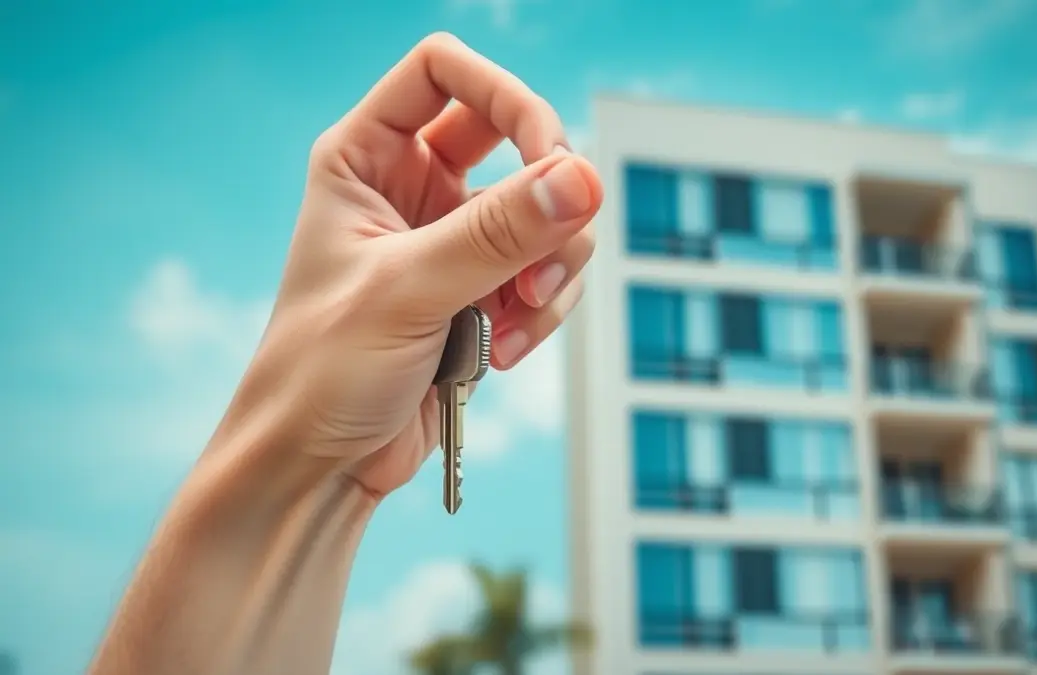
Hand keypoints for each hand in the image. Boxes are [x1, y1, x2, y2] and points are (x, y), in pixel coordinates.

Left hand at [218, 33, 602, 500]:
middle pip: (516, 136)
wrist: (319, 465)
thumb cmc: (320, 372)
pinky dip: (545, 310)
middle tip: (552, 249)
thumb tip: (581, 180)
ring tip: (517, 318)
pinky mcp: (483, 291)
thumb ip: (496, 234)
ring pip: (546, 212)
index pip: (444, 71)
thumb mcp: (407, 293)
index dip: (505, 94)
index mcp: (365, 157)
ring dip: (553, 266)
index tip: (547, 155)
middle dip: (547, 195)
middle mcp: (412, 186)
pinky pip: (548, 272)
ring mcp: (452, 239)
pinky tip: (507, 352)